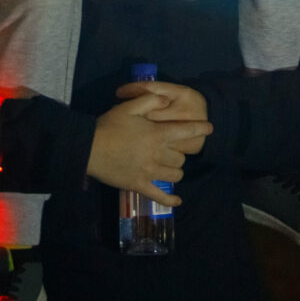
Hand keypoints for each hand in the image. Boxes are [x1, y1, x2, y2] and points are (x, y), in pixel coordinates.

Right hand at [86, 93, 211, 205]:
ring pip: (175, 174)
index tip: (209, 128)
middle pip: (181, 156)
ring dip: (175, 169)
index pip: (185, 131)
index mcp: (157, 134)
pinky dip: (170, 200)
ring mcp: (149, 172)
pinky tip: (177, 201)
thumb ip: (150, 100)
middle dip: (180, 151)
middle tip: (172, 147)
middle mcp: (157, 154)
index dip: (199, 129)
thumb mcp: (129, 106)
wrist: (89, 148)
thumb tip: (166, 99)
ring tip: (169, 165)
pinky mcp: (139, 185)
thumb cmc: (109, 125)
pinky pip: (159, 195)